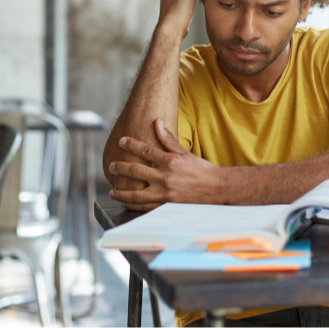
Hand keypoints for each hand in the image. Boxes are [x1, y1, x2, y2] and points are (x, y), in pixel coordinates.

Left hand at [108, 118, 222, 210]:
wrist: (217, 189)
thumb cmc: (201, 170)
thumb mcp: (185, 152)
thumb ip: (168, 139)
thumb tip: (157, 122)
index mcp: (170, 161)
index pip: (145, 150)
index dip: (131, 145)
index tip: (121, 142)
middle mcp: (166, 177)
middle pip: (136, 171)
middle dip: (121, 168)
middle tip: (111, 166)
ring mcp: (165, 193)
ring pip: (137, 194)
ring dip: (122, 191)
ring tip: (112, 190)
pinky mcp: (167, 206)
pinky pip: (145, 207)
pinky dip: (133, 205)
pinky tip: (125, 202)